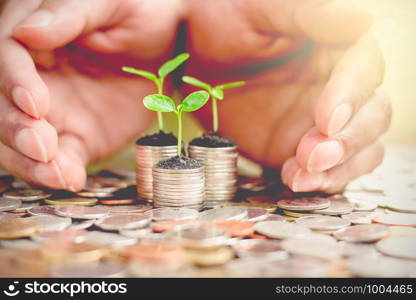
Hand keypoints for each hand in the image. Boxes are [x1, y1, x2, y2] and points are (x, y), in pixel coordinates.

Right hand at [0, 0, 183, 189]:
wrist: (173, 51)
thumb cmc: (143, 15)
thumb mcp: (113, 4)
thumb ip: (71, 13)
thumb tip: (26, 32)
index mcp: (37, 37)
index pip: (7, 58)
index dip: (14, 83)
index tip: (36, 104)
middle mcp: (35, 77)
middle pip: (3, 106)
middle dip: (16, 129)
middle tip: (43, 145)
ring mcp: (53, 112)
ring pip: (20, 140)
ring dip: (30, 161)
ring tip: (55, 172)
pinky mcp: (75, 138)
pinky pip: (59, 160)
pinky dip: (59, 173)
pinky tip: (70, 179)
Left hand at [185, 0, 390, 192]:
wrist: (194, 62)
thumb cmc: (223, 24)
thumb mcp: (260, 11)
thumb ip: (308, 15)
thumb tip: (361, 18)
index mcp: (334, 46)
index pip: (364, 69)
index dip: (352, 95)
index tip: (327, 119)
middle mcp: (338, 85)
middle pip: (372, 113)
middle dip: (348, 139)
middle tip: (311, 155)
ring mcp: (323, 120)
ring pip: (362, 147)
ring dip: (339, 167)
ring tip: (301, 174)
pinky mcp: (305, 147)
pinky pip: (331, 169)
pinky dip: (321, 180)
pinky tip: (295, 180)